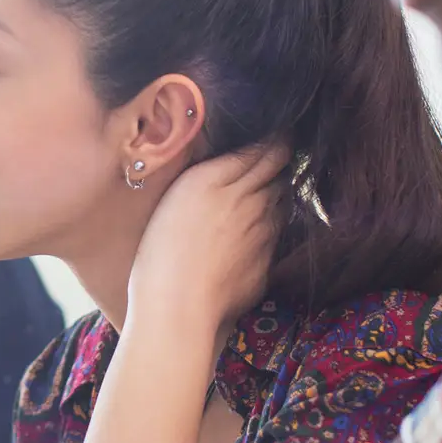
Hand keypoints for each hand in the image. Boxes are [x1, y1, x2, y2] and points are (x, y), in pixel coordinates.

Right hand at [129, 146, 290, 338]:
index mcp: (218, 179)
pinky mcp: (266, 260)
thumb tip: (241, 156)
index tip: (277, 134)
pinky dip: (269, 227)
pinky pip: (276, 234)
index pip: (267, 149)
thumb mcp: (178, 196)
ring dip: (275, 195)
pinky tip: (248, 235)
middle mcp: (248, 200)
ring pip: (281, 202)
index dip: (277, 140)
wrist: (177, 307)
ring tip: (257, 197)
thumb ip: (213, 170)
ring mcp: (263, 232)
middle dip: (278, 164)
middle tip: (270, 159)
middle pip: (280, 173)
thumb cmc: (160, 252)